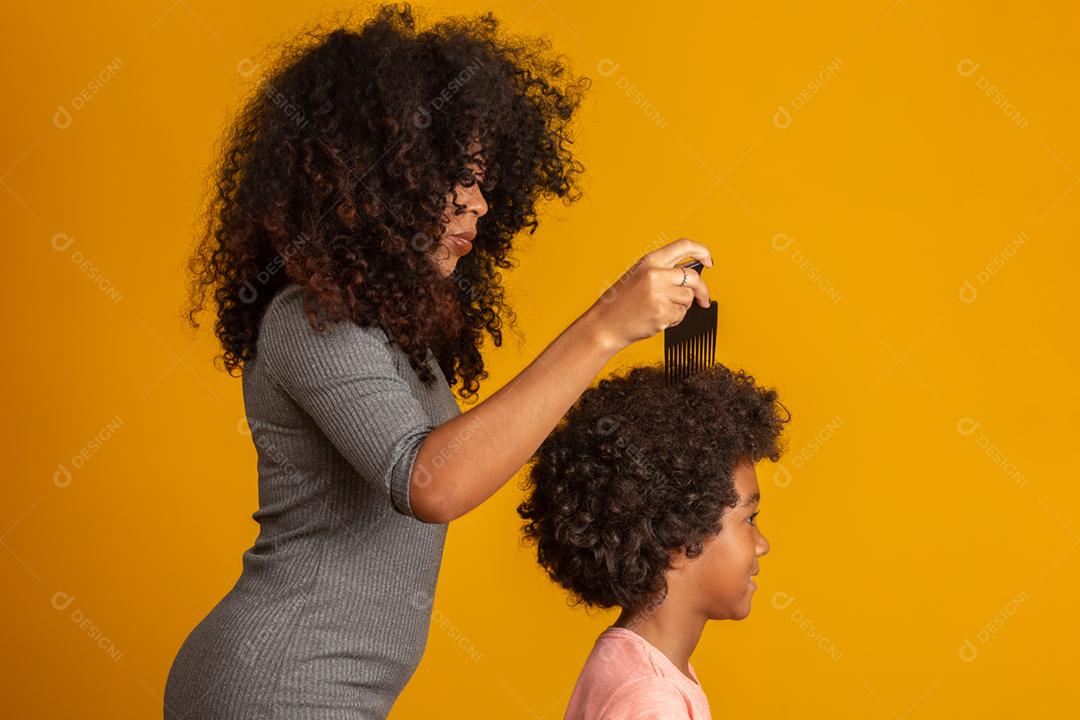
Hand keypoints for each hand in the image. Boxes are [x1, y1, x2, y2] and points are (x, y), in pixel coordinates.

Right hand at [584, 237, 713, 351]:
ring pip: (688, 298)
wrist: (606, 324)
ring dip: (681, 306)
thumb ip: (663, 272)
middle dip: (703, 290)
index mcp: (650, 261)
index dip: (702, 250)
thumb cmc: (621, 302)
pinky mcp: (663, 312)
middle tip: (704, 299)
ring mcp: (660, 294)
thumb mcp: (638, 276)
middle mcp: (656, 274)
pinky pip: (681, 314)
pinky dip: (674, 319)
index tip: (709, 259)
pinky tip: (658, 318)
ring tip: (661, 309)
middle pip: (693, 277)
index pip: (683, 246)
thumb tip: (691, 277)